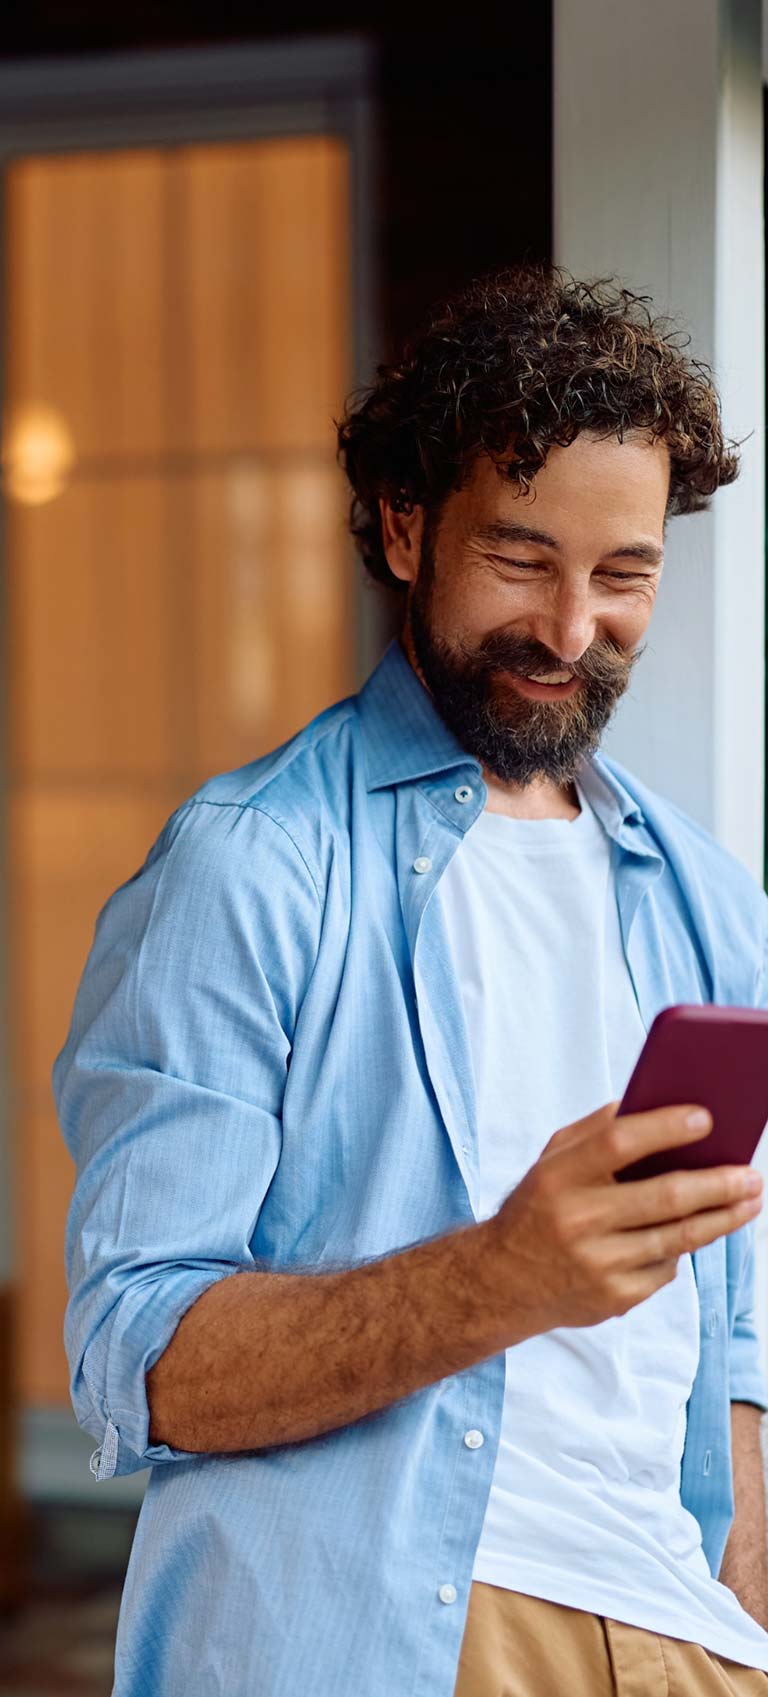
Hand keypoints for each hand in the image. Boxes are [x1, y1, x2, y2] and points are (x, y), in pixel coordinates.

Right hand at [488, 1099, 762, 1335]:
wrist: (501, 1282)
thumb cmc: (538, 1207)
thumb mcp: (550, 1160)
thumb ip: (594, 1130)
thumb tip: (652, 1105)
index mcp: (557, 1176)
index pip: (618, 1143)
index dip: (665, 1128)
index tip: (706, 1118)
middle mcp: (575, 1220)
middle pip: (663, 1197)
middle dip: (718, 1184)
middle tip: (752, 1174)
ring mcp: (596, 1264)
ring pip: (677, 1238)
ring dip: (723, 1218)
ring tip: (750, 1200)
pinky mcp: (612, 1298)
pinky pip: (666, 1268)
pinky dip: (683, 1249)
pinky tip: (699, 1232)